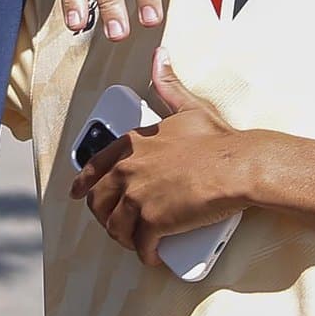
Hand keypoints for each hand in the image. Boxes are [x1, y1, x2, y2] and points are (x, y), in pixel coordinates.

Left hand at [70, 49, 252, 266]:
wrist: (237, 167)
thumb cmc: (217, 140)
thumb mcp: (188, 107)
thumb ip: (168, 85)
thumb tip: (160, 58)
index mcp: (132, 145)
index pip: (95, 167)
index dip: (83, 183)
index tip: (77, 193)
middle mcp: (128, 170)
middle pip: (100, 202)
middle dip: (104, 216)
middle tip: (115, 224)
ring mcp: (138, 197)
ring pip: (115, 226)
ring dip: (123, 237)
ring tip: (134, 242)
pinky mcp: (153, 222)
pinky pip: (140, 245)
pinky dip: (145, 254)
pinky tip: (151, 257)